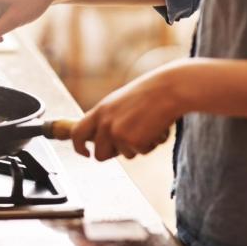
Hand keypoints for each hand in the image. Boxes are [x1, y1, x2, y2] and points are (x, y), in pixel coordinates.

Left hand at [71, 62, 185, 160]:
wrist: (169, 89)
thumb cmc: (148, 94)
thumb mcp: (119, 102)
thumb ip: (107, 119)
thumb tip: (100, 139)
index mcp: (99, 111)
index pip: (77, 133)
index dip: (78, 147)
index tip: (85, 153)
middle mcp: (104, 124)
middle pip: (99, 155)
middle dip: (113, 154)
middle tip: (130, 142)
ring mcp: (117, 134)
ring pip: (125, 155)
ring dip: (138, 146)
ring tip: (148, 126)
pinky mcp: (133, 142)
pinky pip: (142, 153)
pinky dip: (151, 144)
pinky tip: (157, 128)